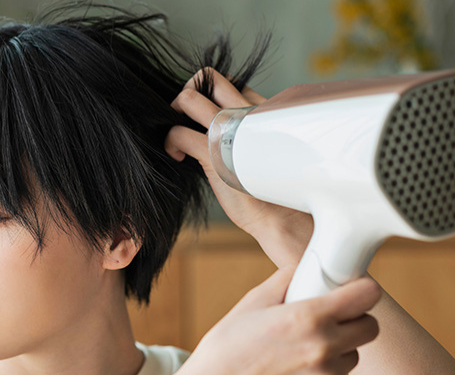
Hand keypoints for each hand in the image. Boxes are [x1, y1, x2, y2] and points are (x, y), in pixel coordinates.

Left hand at [164, 68, 308, 236]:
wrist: (284, 218)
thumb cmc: (274, 193)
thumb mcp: (264, 153)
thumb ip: (248, 136)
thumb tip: (223, 136)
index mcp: (263, 111)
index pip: (232, 81)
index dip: (211, 93)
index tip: (204, 116)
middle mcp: (246, 114)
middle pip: (209, 76)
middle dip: (187, 91)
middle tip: (183, 118)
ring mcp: (230, 131)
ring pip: (188, 98)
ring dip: (173, 112)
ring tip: (177, 134)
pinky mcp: (214, 154)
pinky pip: (179, 133)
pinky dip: (170, 142)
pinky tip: (176, 156)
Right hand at [175, 266, 381, 374]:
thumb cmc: (225, 351)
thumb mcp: (252, 302)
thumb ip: (286, 280)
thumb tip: (304, 268)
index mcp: (307, 317)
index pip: (367, 296)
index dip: (361, 292)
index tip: (355, 294)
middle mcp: (322, 348)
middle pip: (370, 328)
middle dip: (355, 321)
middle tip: (333, 322)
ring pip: (353, 357)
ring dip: (339, 351)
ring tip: (304, 351)